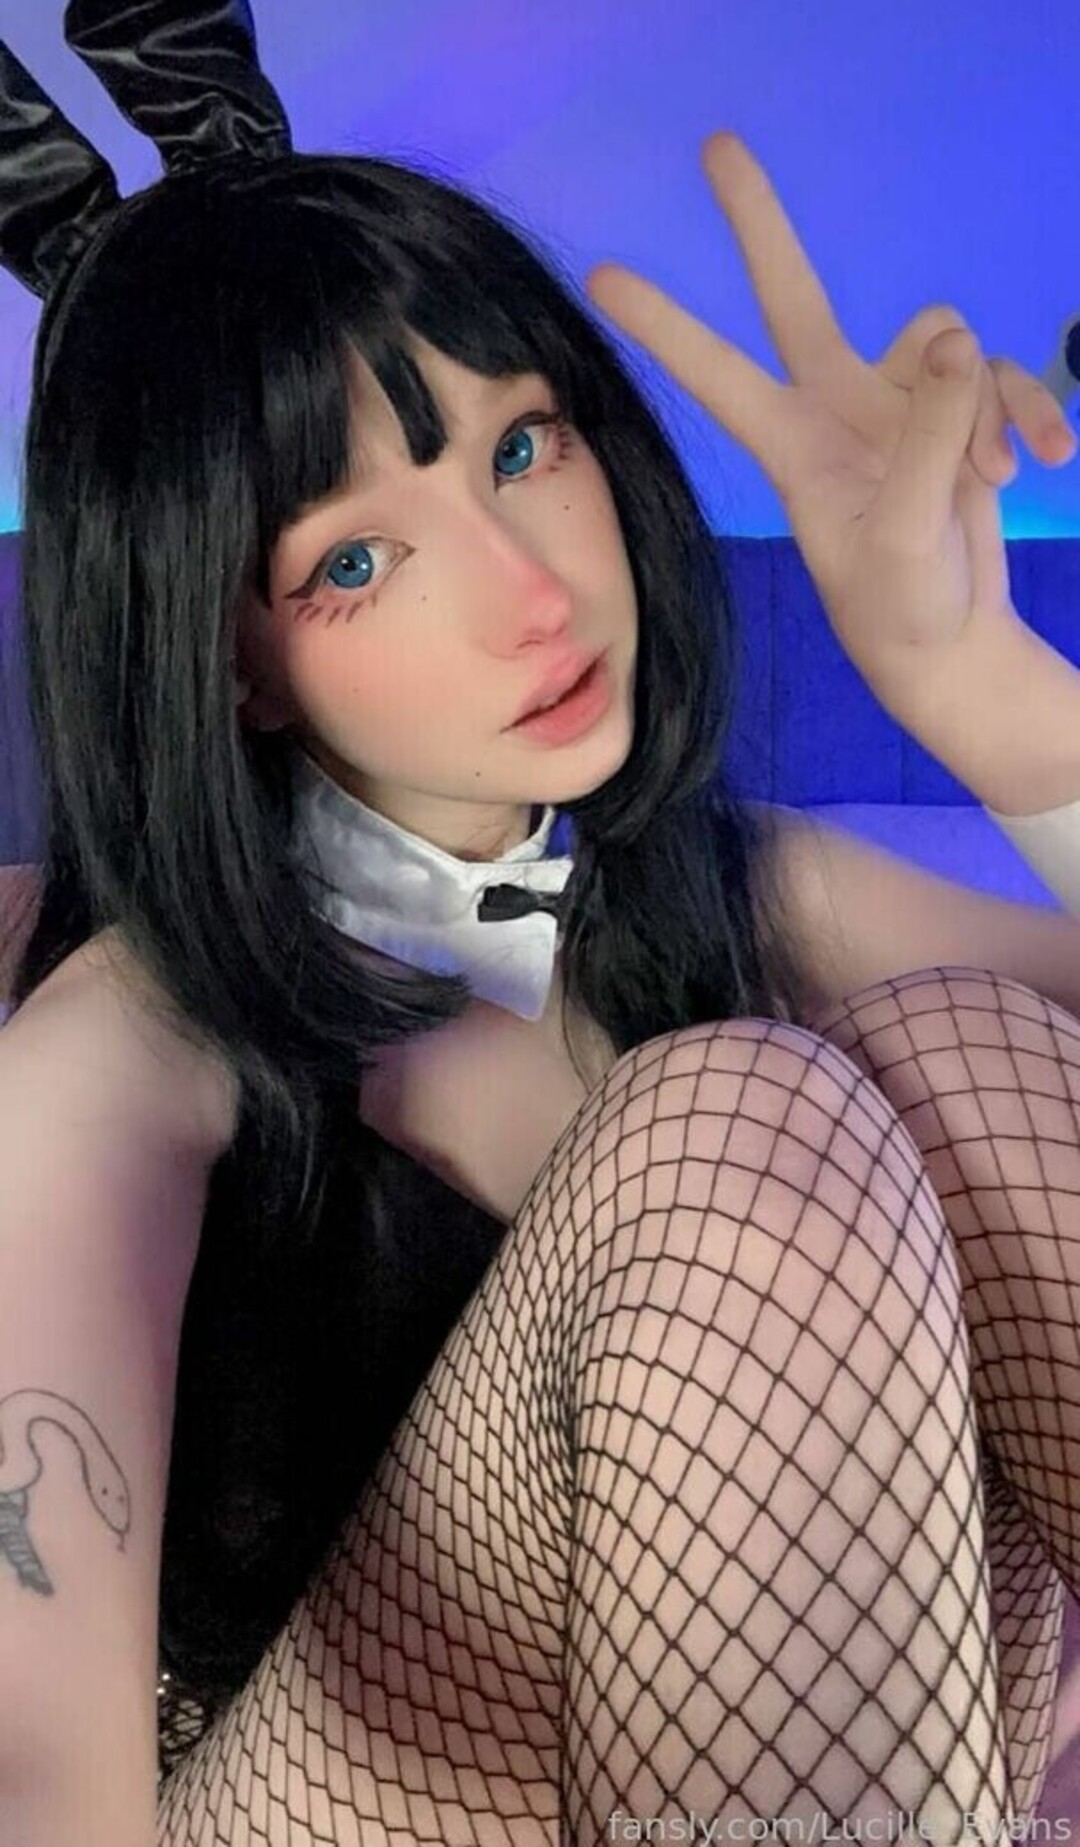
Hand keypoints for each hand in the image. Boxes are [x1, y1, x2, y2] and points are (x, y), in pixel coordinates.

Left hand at [587, 134, 1076, 716]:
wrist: (954, 645)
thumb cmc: (903, 611)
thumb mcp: (906, 537)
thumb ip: (927, 440)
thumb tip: (955, 347)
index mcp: (793, 447)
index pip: (717, 372)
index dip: (665, 325)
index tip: (603, 279)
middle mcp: (837, 408)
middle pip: (793, 294)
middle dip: (759, 223)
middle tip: (715, 146)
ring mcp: (897, 405)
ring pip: (944, 341)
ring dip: (981, 408)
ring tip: (991, 480)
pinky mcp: (955, 412)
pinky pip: (996, 373)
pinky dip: (1028, 409)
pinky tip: (1050, 458)